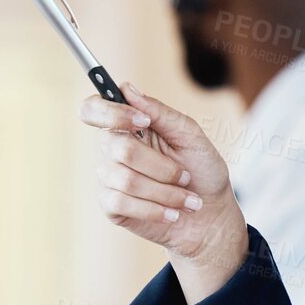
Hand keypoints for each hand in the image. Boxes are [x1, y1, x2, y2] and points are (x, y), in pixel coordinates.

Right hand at [79, 83, 248, 301]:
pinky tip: (172, 214)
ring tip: (187, 200)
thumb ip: (160, 112)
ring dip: (166, 192)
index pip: (94, 109)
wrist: (210, 215)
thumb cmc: (201, 171)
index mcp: (129, 126)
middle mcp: (113, 149)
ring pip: (126, 179)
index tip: (143, 121)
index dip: (111, 113)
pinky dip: (155, 209)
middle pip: (119, 148)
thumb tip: (127, 88)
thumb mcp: (190, 136)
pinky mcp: (110, 205)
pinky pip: (121, 202)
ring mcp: (109, 177)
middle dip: (162, 167)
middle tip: (186, 176)